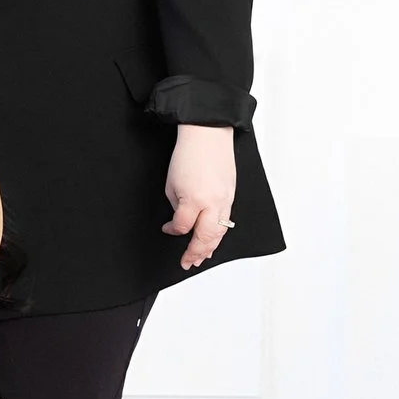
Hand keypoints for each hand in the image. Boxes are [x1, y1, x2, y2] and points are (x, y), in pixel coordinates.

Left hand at [163, 124, 237, 270]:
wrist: (208, 135)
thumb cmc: (187, 155)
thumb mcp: (172, 184)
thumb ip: (178, 206)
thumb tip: (182, 220)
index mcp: (194, 200)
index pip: (182, 226)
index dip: (172, 229)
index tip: (167, 229)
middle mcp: (213, 203)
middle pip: (205, 237)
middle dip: (195, 252)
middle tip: (187, 263)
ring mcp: (226, 199)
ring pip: (220, 232)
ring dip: (210, 247)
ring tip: (201, 258)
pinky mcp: (232, 195)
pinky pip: (227, 220)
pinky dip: (220, 233)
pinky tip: (214, 240)